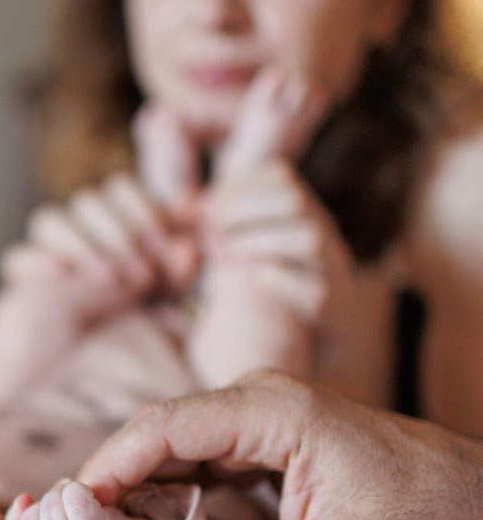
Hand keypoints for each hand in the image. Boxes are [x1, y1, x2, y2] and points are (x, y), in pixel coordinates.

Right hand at [0, 173, 197, 395]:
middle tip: (144, 269)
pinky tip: (63, 280)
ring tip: (110, 279)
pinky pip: (19, 255)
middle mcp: (99, 256)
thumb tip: (191, 224)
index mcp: (141, 255)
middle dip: (126, 221)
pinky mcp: (23, 295)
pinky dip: (41, 260)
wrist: (84, 426)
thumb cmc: (141, 388)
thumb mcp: (181, 331)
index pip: (142, 196)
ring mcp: (58, 272)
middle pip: (102, 195)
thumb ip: (184, 277)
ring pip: (60, 216)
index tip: (178, 246)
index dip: (157, 208)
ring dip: (89, 236)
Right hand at [77, 370, 482, 519]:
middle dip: (110, 477)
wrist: (467, 494)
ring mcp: (258, 414)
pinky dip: (165, 489)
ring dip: (133, 485)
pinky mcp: (261, 437)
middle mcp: (257, 399)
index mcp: (273, 410)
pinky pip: (197, 456)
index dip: (110, 464)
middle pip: (159, 430)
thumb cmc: (417, 514)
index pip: (166, 425)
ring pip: (173, 443)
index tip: (70, 510)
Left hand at [198, 156, 353, 328]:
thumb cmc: (265, 287)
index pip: (280, 176)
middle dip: (244, 209)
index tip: (206, 205)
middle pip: (293, 200)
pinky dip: (277, 278)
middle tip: (210, 229)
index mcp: (304, 211)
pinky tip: (249, 279)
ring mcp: (332, 270)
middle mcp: (324, 234)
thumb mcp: (243, 249)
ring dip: (257, 240)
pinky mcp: (331, 308)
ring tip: (223, 254)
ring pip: (309, 237)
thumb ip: (217, 225)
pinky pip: (314, 288)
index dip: (240, 184)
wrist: (309, 343)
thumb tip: (186, 202)